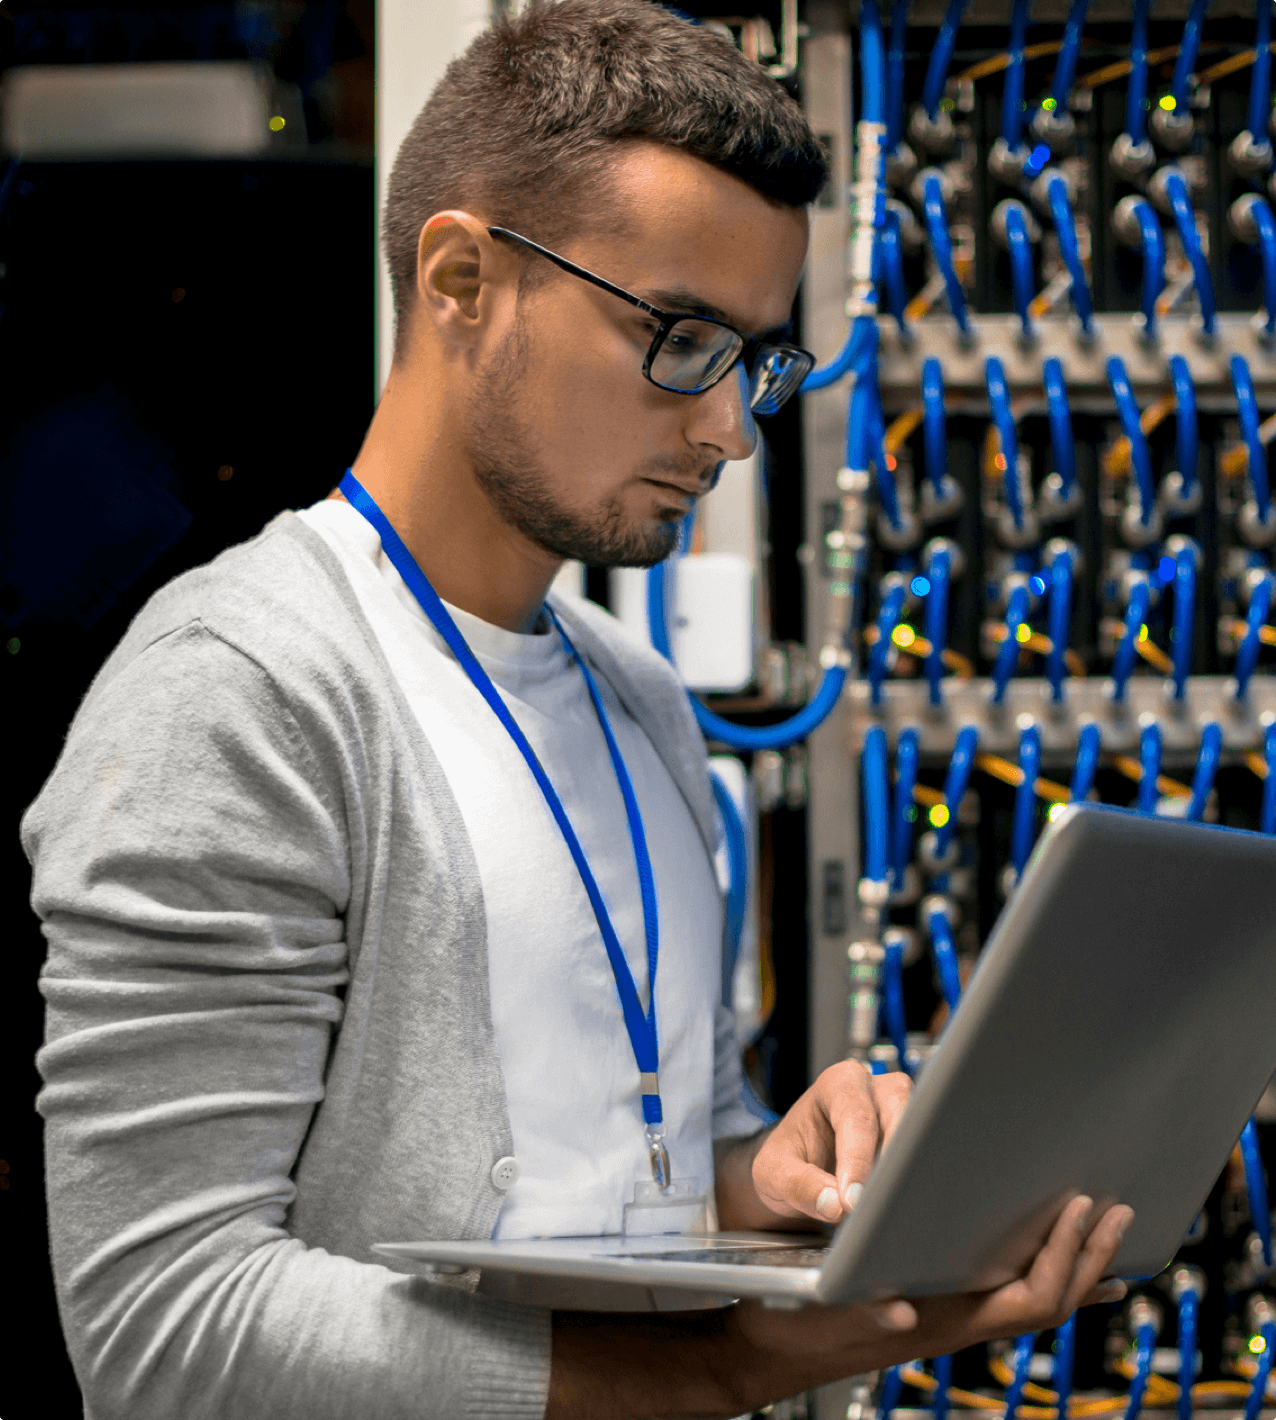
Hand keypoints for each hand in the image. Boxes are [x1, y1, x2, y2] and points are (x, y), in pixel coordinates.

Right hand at [720, 1196, 1133, 1414]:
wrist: (769, 1349)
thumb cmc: (792, 1322)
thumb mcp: (821, 1310)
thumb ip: (863, 1311)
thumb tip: (900, 1312)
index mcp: (940, 1321)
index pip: (1028, 1301)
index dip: (1063, 1258)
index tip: (1080, 1211)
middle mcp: (956, 1324)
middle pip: (1049, 1303)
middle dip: (1089, 1258)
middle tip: (1118, 1211)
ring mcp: (952, 1320)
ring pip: (1035, 1302)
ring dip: (1077, 1266)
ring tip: (1105, 1230)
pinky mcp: (940, 1309)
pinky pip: (1011, 1295)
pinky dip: (1046, 1274)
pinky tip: (1054, 1257)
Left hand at [752, 1060, 910, 1223]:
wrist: (801, 1168)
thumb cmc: (789, 1157)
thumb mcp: (774, 1171)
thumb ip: (798, 1184)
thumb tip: (834, 1205)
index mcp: (839, 1084)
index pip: (856, 1119)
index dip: (856, 1161)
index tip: (852, 1201)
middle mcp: (876, 1092)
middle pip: (902, 1116)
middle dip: (892, 1161)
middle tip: (879, 1203)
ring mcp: (900, 1115)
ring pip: (920, 1139)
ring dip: (907, 1174)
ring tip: (891, 1209)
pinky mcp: (914, 1143)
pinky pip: (924, 1160)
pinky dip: (914, 1184)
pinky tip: (903, 1208)